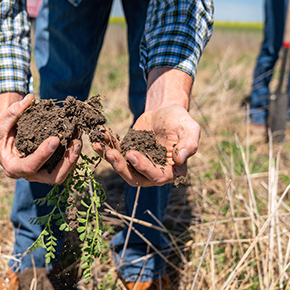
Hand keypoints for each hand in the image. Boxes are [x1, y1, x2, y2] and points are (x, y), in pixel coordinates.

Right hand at [0, 92, 81, 183]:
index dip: (44, 155)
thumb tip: (30, 98)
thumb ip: (14, 111)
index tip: (56, 139)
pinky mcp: (48, 166)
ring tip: (79, 138)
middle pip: (52, 177)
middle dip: (67, 162)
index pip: (30, 166)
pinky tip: (77, 138)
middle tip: (76, 142)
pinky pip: (63, 165)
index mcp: (13, 167)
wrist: (1, 139)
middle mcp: (28, 174)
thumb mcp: (0, 121)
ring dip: (73, 158)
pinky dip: (72, 153)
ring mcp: (40, 172)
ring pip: (61, 173)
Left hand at [92, 68, 200, 186]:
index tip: (132, 154)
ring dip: (110, 159)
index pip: (157, 176)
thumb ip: (189, 144)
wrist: (166, 111)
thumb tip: (181, 158)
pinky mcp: (127, 155)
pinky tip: (99, 138)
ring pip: (123, 169)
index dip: (144, 168)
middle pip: (136, 178)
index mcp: (172, 171)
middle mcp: (154, 173)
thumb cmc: (180, 121)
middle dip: (122, 167)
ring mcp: (139, 166)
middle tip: (111, 154)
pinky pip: (115, 155)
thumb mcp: (190, 129)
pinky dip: (105, 148)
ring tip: (99, 146)